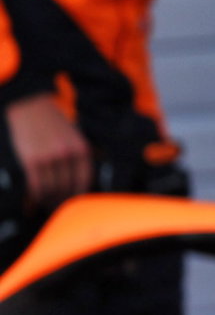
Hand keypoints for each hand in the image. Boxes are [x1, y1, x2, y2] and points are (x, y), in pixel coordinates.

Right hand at [4, 94, 91, 210]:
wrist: (30, 105)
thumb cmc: (52, 122)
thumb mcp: (74, 135)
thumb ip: (80, 154)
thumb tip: (82, 179)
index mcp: (81, 148)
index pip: (84, 180)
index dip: (78, 195)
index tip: (73, 204)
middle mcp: (68, 154)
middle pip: (67, 187)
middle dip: (62, 201)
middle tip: (57, 209)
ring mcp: (49, 158)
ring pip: (51, 189)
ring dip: (48, 201)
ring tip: (46, 206)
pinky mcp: (32, 160)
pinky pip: (36, 186)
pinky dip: (36, 197)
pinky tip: (34, 202)